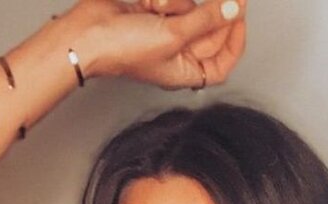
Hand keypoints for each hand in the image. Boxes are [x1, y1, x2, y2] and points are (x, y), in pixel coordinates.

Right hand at [70, 0, 246, 89]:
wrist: (88, 32)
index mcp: (185, 72)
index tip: (239, 15)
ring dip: (179, 2)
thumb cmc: (122, 49)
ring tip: (161, 5)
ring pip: (192, 9)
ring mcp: (166, 32)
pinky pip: (172, 1)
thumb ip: (206, 21)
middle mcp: (178, 54)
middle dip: (209, 11)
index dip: (235, 40)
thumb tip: (232, 9)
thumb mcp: (173, 35)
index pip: (222, 62)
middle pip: (210, 30)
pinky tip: (149, 2)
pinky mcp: (155, 14)